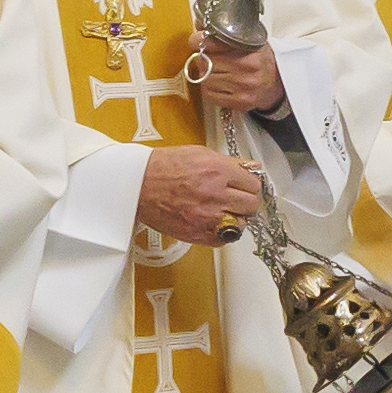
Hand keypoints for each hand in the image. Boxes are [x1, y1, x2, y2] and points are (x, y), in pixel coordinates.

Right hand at [139, 147, 266, 242]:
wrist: (137, 184)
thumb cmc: (163, 167)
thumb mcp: (199, 154)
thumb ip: (230, 162)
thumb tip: (251, 167)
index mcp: (217, 171)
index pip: (253, 183)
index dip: (249, 184)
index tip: (244, 185)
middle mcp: (215, 194)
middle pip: (252, 204)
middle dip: (246, 200)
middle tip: (236, 197)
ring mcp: (207, 216)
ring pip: (242, 223)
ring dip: (237, 217)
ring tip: (225, 210)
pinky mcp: (197, 234)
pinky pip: (225, 239)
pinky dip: (224, 232)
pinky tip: (215, 222)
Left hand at [186, 40, 284, 116]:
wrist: (276, 81)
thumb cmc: (260, 58)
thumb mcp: (248, 39)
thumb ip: (224, 31)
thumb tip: (200, 23)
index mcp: (250, 50)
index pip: (213, 43)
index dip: (199, 41)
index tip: (196, 41)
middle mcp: (247, 70)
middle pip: (205, 62)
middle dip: (203, 59)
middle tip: (208, 57)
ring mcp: (243, 88)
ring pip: (205, 79)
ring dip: (205, 74)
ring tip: (216, 70)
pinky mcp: (239, 102)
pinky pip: (210, 95)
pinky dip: (210, 89)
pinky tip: (219, 83)